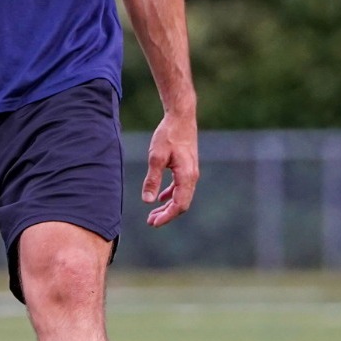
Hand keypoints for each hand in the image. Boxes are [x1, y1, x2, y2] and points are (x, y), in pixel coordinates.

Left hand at [141, 110, 197, 226]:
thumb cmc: (168, 135)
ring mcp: (191, 172)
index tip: (153, 223)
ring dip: (168, 206)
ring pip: (181, 196)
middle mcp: (192, 177)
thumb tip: (148, 201)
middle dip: (166, 214)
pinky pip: (180, 187)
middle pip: (181, 204)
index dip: (167, 216)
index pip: (179, 205)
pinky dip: (170, 195)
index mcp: (186, 176)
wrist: (181, 117)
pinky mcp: (187, 167)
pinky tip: (160, 198)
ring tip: (153, 213)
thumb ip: (152, 179)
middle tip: (150, 221)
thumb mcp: (156, 157)